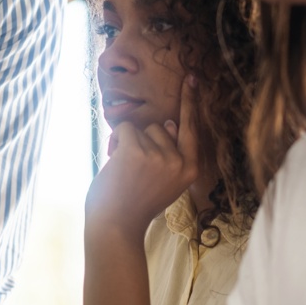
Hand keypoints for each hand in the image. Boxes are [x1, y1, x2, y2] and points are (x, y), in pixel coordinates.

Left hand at [85, 77, 198, 237]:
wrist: (116, 227)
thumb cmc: (135, 204)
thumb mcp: (163, 181)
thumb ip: (170, 154)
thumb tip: (171, 122)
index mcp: (189, 170)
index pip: (192, 130)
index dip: (190, 103)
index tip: (191, 77)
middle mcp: (179, 162)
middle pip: (159, 127)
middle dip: (142, 142)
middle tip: (132, 171)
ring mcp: (159, 157)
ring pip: (140, 129)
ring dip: (126, 144)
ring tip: (123, 170)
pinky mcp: (137, 152)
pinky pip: (124, 129)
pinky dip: (114, 142)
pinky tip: (113, 162)